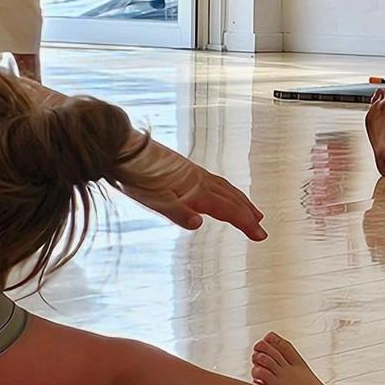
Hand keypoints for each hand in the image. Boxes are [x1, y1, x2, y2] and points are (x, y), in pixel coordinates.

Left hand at [114, 143, 268, 240]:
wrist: (122, 148)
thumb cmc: (136, 176)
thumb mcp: (153, 199)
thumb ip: (177, 212)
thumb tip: (198, 223)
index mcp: (195, 190)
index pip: (228, 210)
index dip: (245, 223)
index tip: (261, 235)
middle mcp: (200, 180)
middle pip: (232, 199)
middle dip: (248, 214)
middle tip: (262, 229)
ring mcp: (194, 173)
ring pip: (226, 188)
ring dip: (241, 201)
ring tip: (253, 212)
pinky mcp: (187, 169)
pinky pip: (217, 182)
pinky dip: (228, 191)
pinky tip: (223, 194)